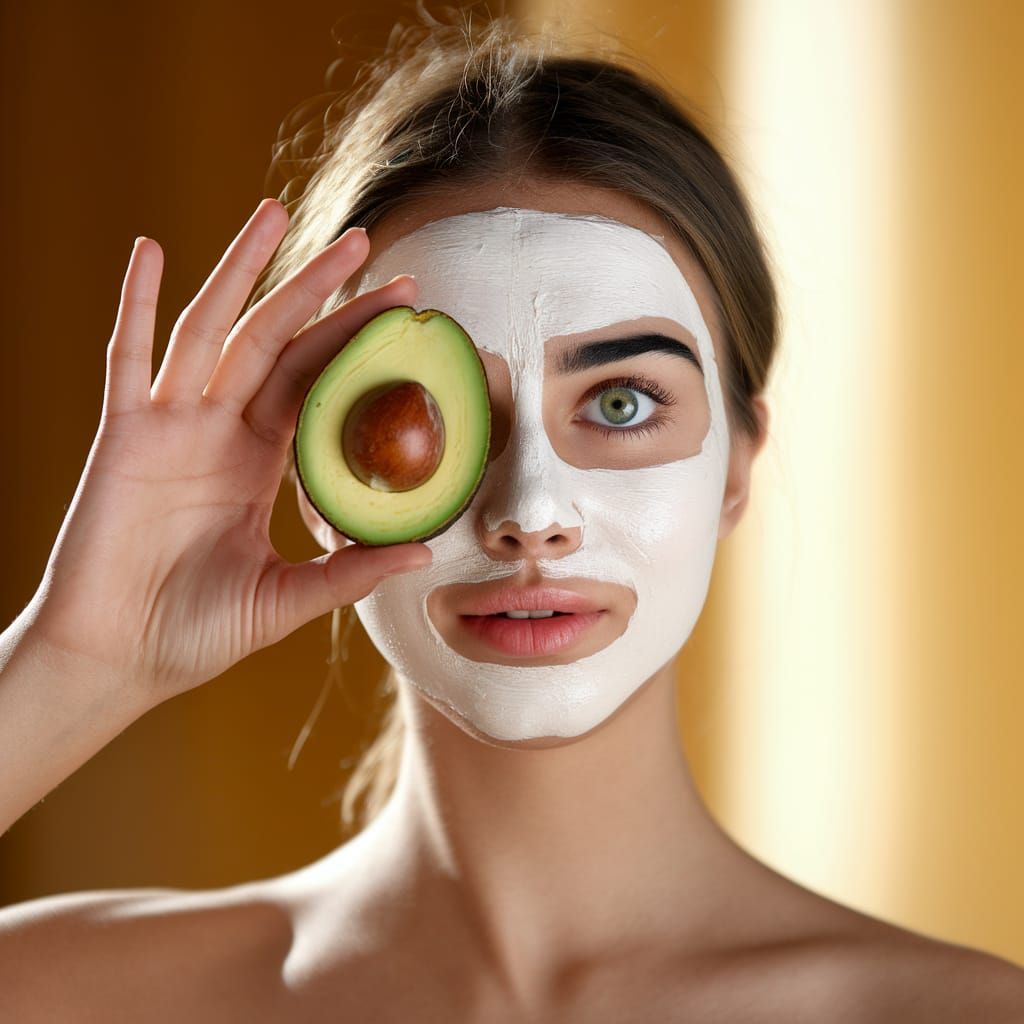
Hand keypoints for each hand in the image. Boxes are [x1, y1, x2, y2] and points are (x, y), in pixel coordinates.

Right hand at [23, 198, 429, 706]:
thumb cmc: (197, 632)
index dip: (353, 340)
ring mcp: (169, 428)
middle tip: (365, 241)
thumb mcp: (288, 598)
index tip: (402, 306)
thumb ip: (349, 571)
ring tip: (275, 214)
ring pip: (210, 330)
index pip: (315, 380)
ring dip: (241, 272)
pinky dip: (136, 305)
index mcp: (259, 461)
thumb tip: (425, 551)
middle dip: (316, 288)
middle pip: (274, 340)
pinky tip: (151, 252)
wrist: (120, 660)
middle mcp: (219, 432)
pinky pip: (127, 360)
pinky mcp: (122, 439)